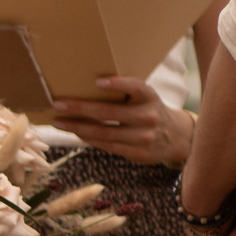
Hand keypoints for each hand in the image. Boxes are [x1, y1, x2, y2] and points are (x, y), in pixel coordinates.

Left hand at [51, 77, 194, 167]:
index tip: (98, 82)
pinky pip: (107, 146)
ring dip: (77, 127)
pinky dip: (88, 139)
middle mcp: (148, 116)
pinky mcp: (138, 154)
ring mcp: (143, 137)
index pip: (136, 87)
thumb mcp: (145, 98)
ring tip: (59, 122)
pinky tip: (76, 132)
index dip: (118, 84)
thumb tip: (88, 89)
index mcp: (150, 97)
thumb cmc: (149, 111)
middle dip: (80, 109)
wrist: (176, 137)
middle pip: (108, 113)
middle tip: (58, 105)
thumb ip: (127, 95)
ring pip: (103, 133)